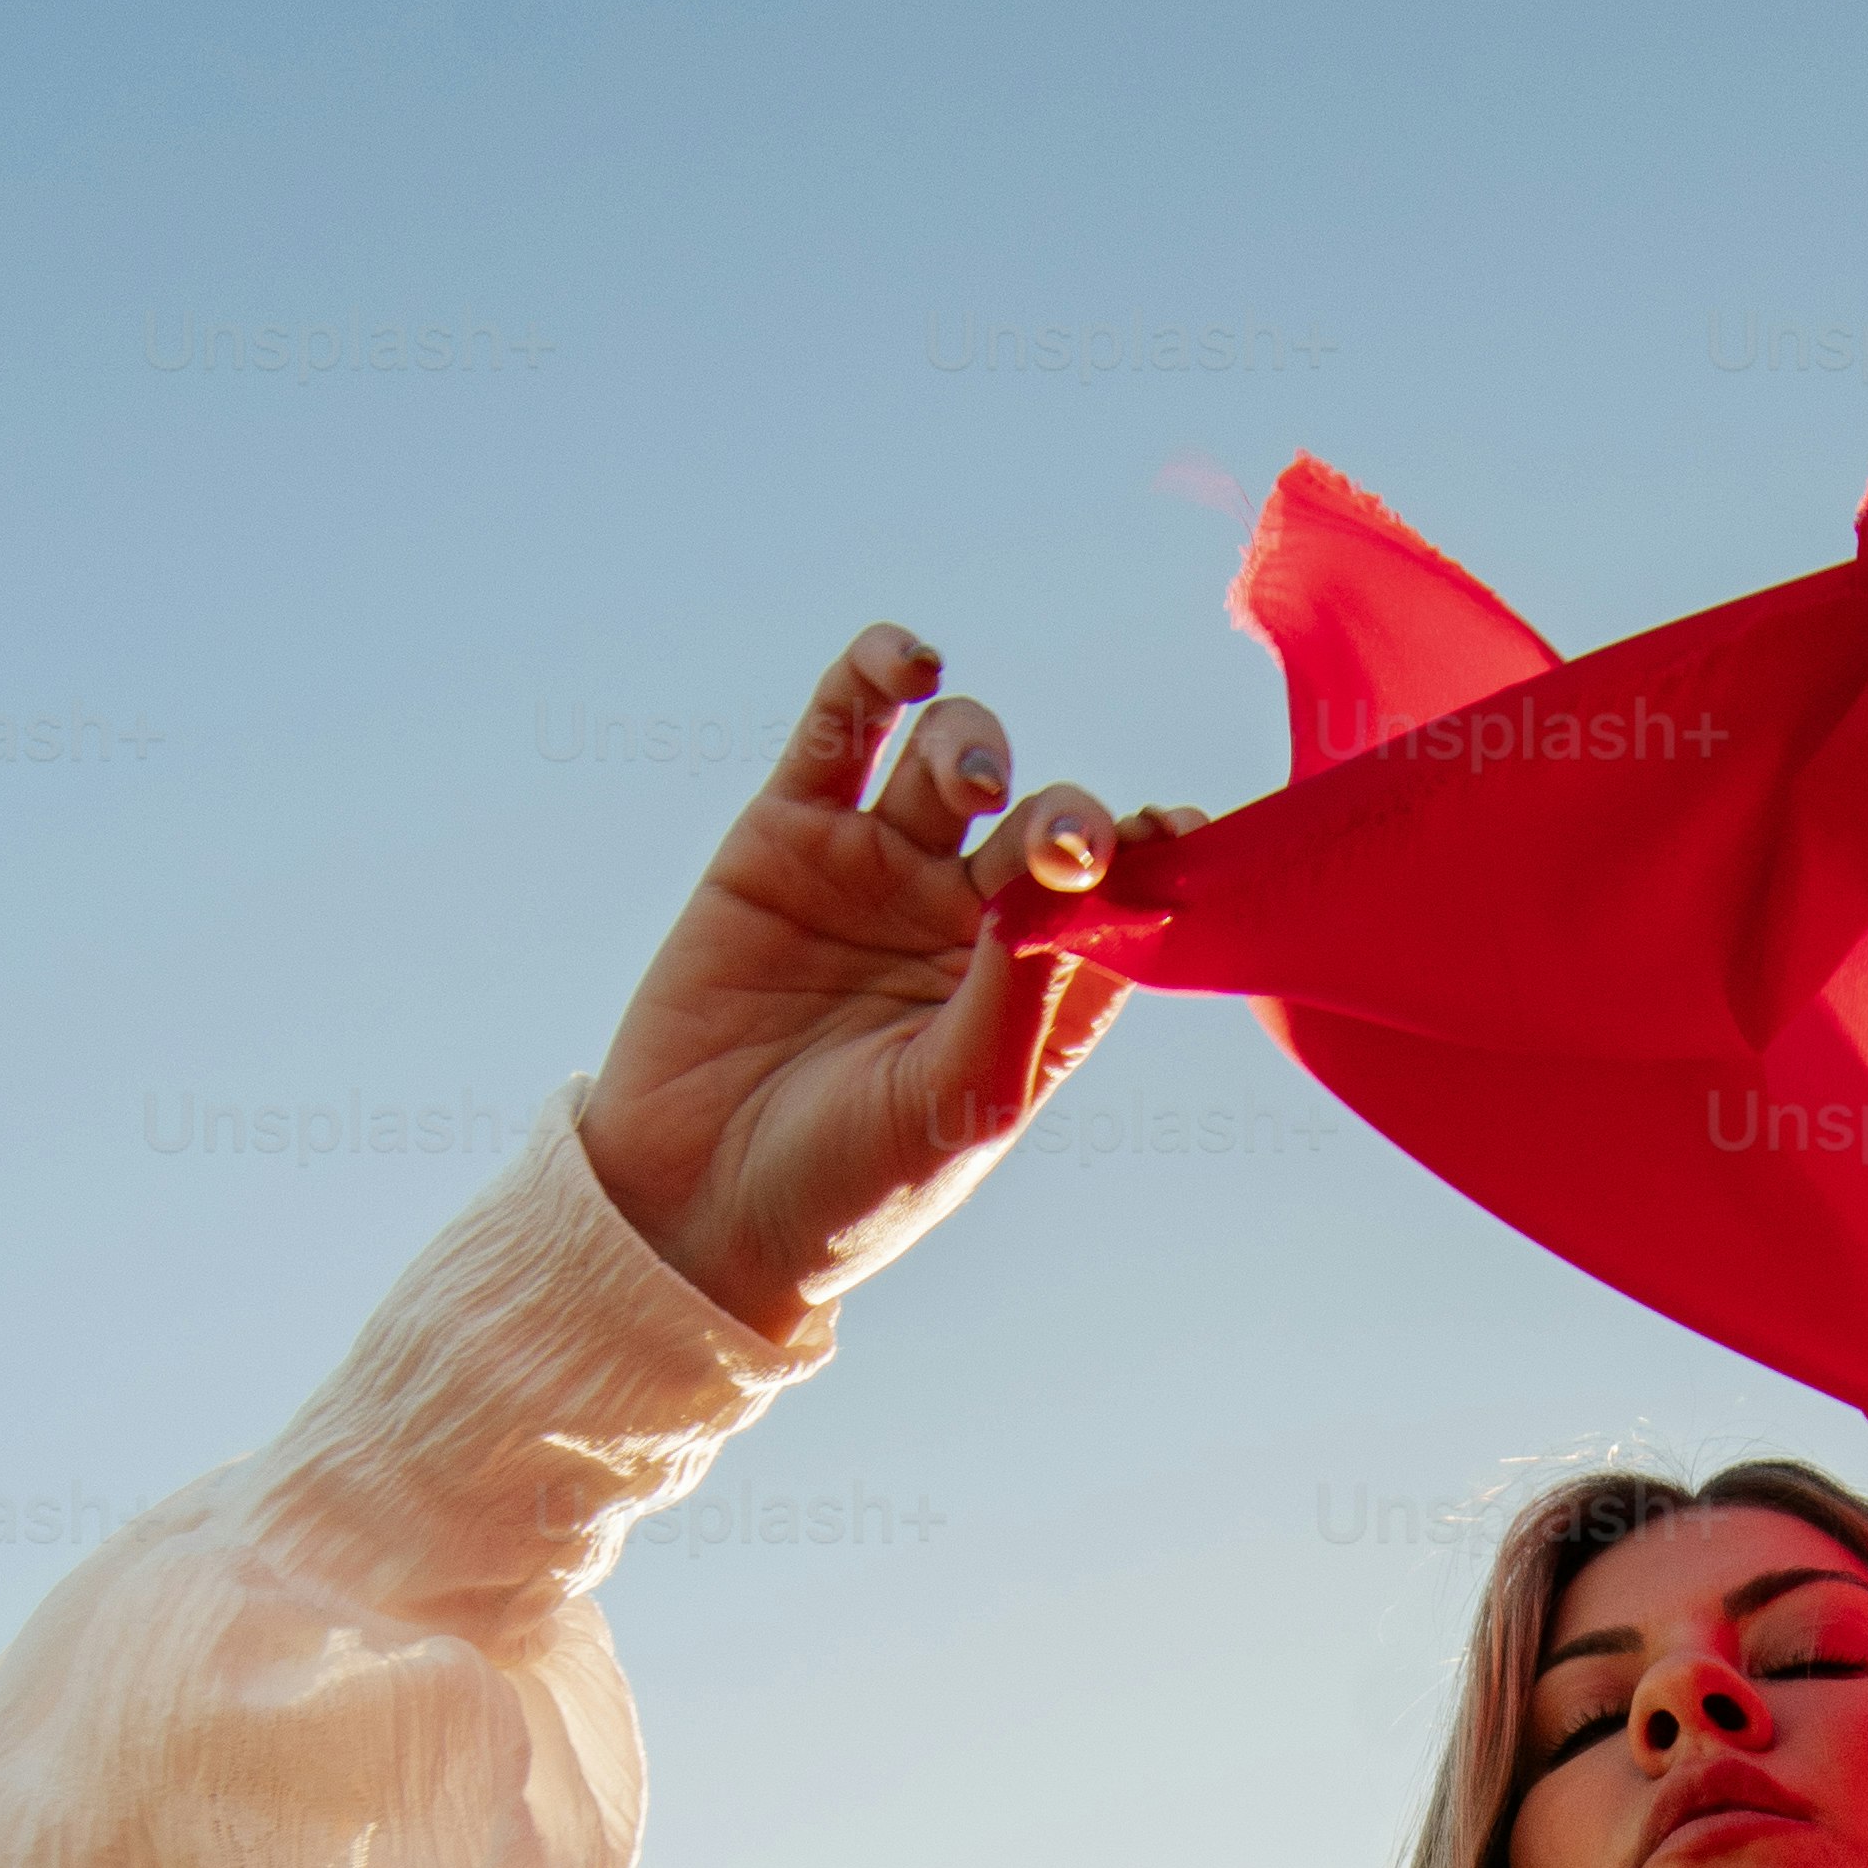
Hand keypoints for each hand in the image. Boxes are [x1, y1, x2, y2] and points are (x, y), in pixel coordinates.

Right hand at [579, 624, 1207, 1341]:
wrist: (695, 1204)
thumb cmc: (852, 1181)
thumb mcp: (959, 1101)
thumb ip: (1023, 990)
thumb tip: (1079, 879)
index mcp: (1036, 993)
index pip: (1119, 897)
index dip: (1150, 854)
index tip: (1172, 837)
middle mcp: (969, 922)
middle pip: (1043, 823)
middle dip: (1066, 820)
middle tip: (1063, 846)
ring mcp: (881, 871)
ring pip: (953, 761)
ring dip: (976, 747)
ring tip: (971, 784)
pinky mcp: (788, 835)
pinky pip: (841, 730)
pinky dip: (875, 679)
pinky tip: (911, 662)